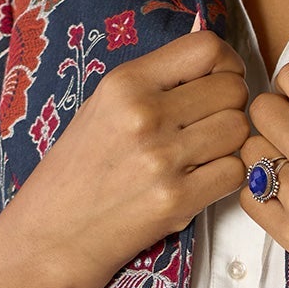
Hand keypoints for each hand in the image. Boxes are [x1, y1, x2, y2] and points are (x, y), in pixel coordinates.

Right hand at [0, 27, 249, 287]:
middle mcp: (144, 115)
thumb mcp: (102, 109)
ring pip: (239, 130)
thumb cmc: (77, 172)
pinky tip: (200, 181)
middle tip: (209, 125)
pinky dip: (225, 177)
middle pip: (232, 90)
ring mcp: (162, 159)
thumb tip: (215, 62)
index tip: (220, 80)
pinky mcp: (176, 201)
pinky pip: (234, 172)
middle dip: (230, 106)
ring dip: (230, 143)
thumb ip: (155, 84)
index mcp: (125, 83)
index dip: (227, 63)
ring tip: (202, 154)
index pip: (207, 48)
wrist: (49, 238)